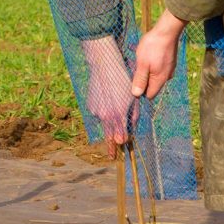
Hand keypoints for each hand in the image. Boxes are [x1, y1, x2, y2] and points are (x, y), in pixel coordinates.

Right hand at [83, 36, 139, 158]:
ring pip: (104, 123)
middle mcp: (106, 115)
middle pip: (109, 136)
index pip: (120, 137)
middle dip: (111, 147)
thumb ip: (133, 115)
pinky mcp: (90, 106)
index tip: (123, 151)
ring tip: (112, 117)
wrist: (104, 66)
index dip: (122, 144)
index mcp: (118, 114)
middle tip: (112, 157)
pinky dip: (102, 111)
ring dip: (108, 124)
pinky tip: (106, 100)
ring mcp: (96, 111)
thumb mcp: (132, 98)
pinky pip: (98, 113)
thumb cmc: (122, 80)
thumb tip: (132, 127)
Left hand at [131, 9, 186, 98]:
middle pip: (153, 86)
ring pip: (156, 77)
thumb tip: (136, 95)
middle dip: (143, 80)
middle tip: (135, 69)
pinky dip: (153, 66)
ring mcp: (170, 69)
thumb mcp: (142, 63)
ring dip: (148, 72)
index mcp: (160, 80)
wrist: (166, 31)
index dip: (140, 91)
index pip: (150, 95)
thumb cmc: (153, 47)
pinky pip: (159, 69)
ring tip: (141, 61)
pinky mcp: (170, 61)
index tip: (132, 82)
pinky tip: (148, 57)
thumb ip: (140, 79)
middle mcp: (167, 77)